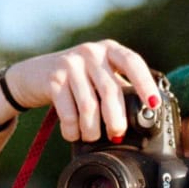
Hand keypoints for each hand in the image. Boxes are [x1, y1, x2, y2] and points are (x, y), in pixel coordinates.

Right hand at [0, 40, 161, 142]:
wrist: (34, 75)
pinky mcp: (53, 79)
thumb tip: (146, 114)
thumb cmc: (77, 81)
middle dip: (116, 119)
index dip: (145, 84)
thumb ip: (119, 88)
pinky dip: (72, 130)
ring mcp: (70, 64)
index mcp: (110, 50)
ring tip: (92, 137)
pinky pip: (68, 112)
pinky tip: (74, 134)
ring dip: (92, 129)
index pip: (133, 62)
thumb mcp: (100, 76)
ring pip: (89, 106)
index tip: (153, 105)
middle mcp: (91, 52)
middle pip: (111, 91)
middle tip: (117, 134)